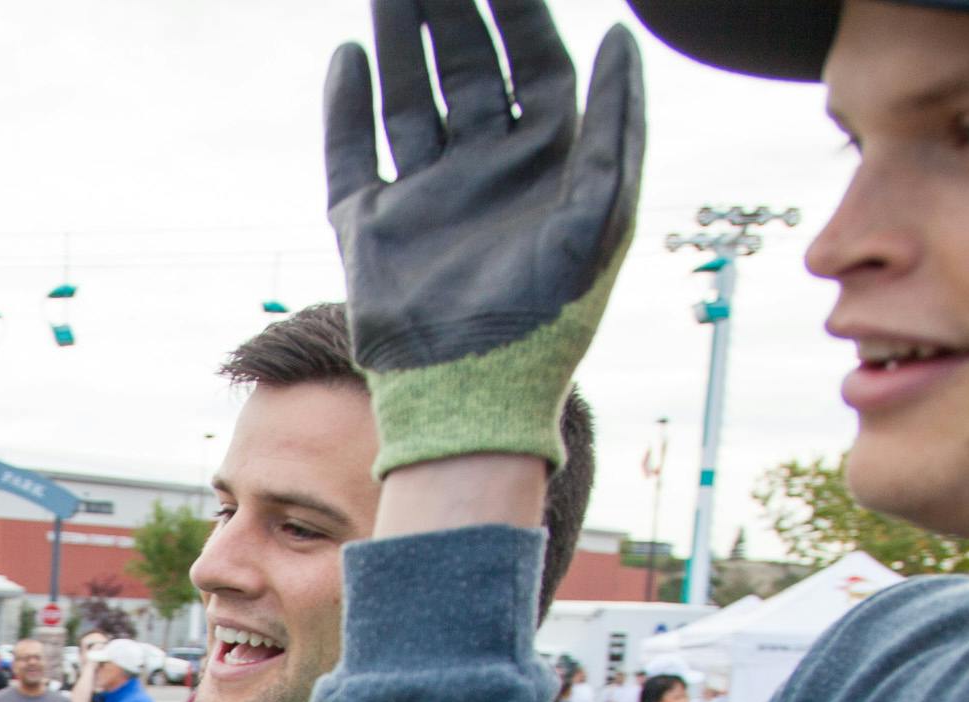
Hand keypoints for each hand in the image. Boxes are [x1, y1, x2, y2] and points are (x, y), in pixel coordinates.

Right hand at [324, 0, 642, 474]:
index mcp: (546, 163)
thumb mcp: (603, 212)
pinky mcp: (372, 229)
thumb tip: (622, 35)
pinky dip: (348, 106)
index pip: (533, 61)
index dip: (518, 9)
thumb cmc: (552, 315)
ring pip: (409, 98)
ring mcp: (426, 196)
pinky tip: (346, 59)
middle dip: (449, 10)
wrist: (473, 396)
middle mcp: (485, 172)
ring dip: (397, 41)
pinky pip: (354, 154)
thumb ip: (616, 123)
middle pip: (466, 66)